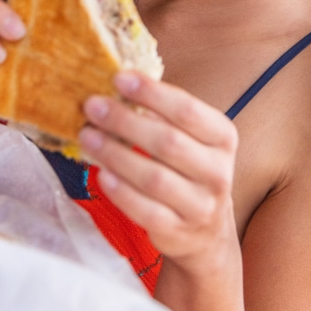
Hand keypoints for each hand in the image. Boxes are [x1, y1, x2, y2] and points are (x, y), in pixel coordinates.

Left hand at [79, 73, 238, 270]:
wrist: (206, 230)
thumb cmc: (188, 168)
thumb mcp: (191, 137)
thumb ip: (163, 113)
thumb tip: (119, 85)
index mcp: (223, 137)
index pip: (186, 109)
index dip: (151, 92)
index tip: (118, 78)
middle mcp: (218, 171)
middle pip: (167, 142)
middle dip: (125, 121)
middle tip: (92, 106)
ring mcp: (201, 206)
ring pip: (154, 178)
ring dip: (115, 154)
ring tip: (87, 136)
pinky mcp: (179, 232)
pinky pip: (145, 211)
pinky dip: (121, 191)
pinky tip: (101, 174)